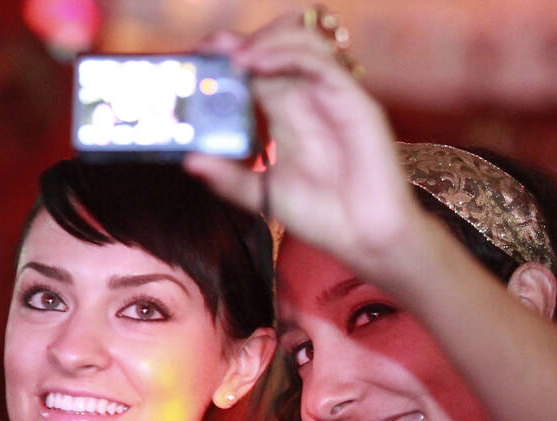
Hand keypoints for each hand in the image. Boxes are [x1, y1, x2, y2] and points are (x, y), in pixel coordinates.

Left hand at [185, 13, 424, 280]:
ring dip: (264, 43)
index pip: (257, 71)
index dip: (229, 59)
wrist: (366, 240)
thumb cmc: (326, 219)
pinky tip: (258, 65)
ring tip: (234, 58)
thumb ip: (229, 178)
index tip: (198, 60)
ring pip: (301, 45)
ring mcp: (333, 97)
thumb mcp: (264, 196)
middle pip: (277, 48)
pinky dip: (287, 56)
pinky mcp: (354, 102)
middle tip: (210, 50)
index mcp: (289, 115)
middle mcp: (310, 99)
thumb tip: (190, 160)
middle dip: (242, 43)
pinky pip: (321, 64)